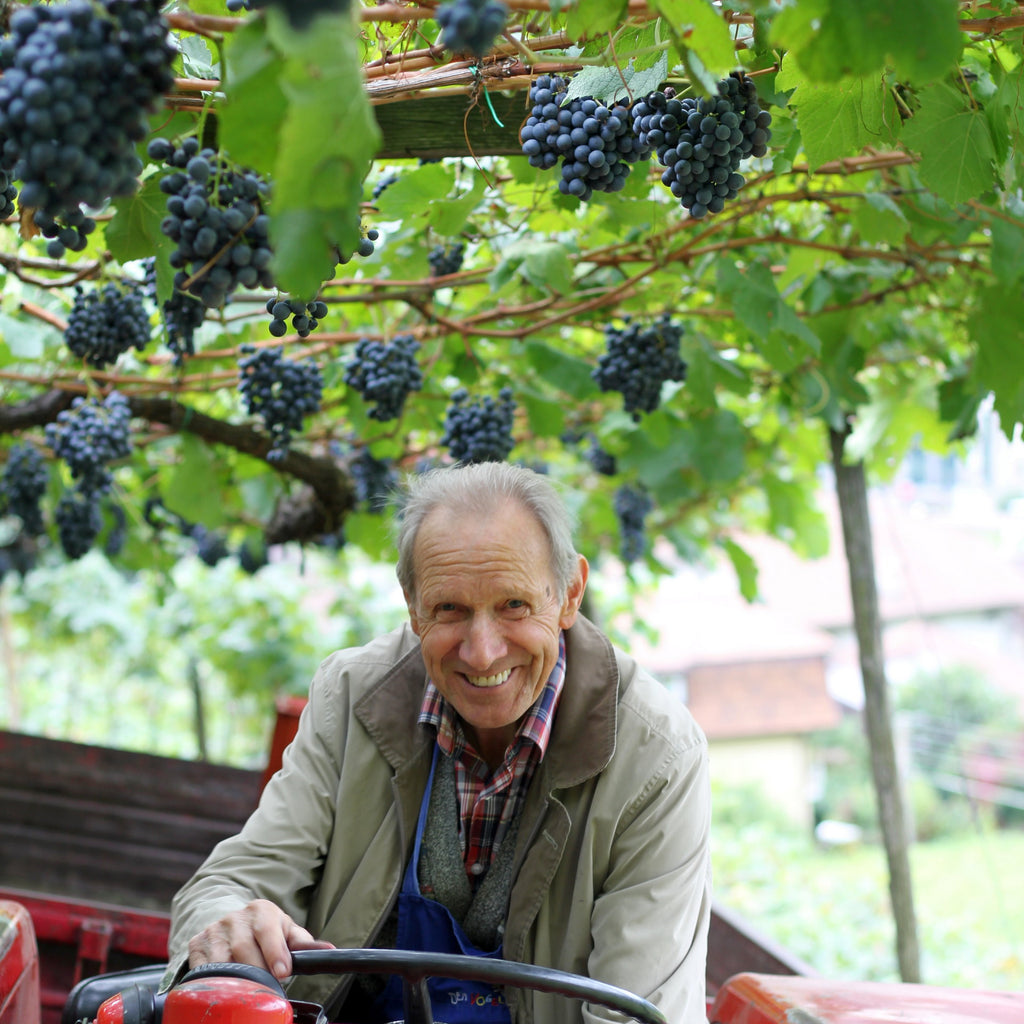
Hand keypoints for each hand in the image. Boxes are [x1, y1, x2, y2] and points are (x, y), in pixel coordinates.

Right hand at [186, 899, 334, 980]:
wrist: (233, 923)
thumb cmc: (266, 931)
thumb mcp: (286, 932)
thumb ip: (305, 944)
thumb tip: (331, 952)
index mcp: (261, 910)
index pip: (267, 930)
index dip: (275, 953)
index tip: (283, 973)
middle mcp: (235, 917)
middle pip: (244, 950)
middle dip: (258, 972)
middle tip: (267, 988)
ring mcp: (214, 930)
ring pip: (222, 961)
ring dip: (236, 979)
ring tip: (248, 990)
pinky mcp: (197, 944)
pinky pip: (203, 968)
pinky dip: (214, 981)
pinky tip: (225, 987)